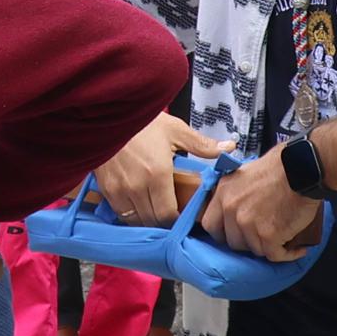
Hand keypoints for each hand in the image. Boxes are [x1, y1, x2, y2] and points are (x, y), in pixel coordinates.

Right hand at [92, 114, 222, 223]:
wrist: (107, 114)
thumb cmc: (142, 122)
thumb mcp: (175, 130)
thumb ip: (202, 144)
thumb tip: (230, 147)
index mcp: (158, 174)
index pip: (169, 215)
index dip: (176, 220)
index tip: (182, 215)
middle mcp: (137, 187)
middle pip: (153, 221)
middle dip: (163, 221)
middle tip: (171, 214)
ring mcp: (119, 189)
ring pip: (136, 220)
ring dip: (147, 219)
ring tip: (155, 210)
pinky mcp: (106, 189)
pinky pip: (121, 213)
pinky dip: (131, 213)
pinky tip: (139, 203)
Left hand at [194, 146, 321, 258]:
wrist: (303, 169)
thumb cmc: (280, 167)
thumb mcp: (244, 173)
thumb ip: (234, 193)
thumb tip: (233, 210)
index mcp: (223, 193)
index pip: (210, 225)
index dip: (223, 233)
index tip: (235, 234)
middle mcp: (231, 209)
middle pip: (233, 241)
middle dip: (248, 241)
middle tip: (263, 235)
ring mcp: (248, 223)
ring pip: (255, 249)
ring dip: (269, 246)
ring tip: (282, 237)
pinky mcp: (268, 235)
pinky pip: (275, 255)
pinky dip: (288, 254)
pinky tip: (296, 249)